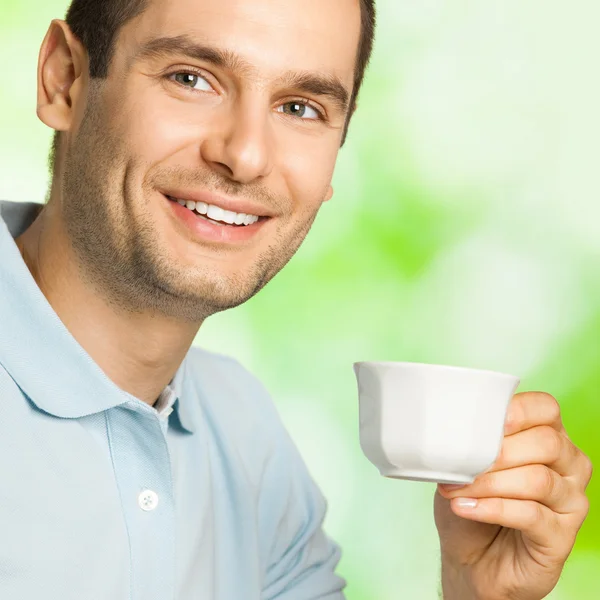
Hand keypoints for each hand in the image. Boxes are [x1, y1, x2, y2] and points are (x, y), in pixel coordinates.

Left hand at [434, 392, 592, 599]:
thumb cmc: (471, 502)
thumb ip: (470, 441)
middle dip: (497, 453)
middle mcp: (569, 465)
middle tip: (462, 465)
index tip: (483, 423)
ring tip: (455, 490)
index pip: (546, 408)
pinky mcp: (562, 537)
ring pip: (538, 480)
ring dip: (489, 483)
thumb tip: (453, 427)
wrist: (471, 560)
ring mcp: (571, 502)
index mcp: (548, 436)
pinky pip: (531, 515)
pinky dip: (492, 508)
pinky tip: (465, 508)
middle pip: (546, 443)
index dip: (518, 410)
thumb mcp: (466, 463)